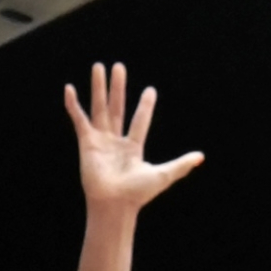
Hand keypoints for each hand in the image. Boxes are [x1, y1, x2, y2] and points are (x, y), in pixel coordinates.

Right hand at [65, 65, 202, 215]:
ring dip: (99, 88)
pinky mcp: (86, 142)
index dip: (145, 106)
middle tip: (118, 66)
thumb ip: (181, 165)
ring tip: (99, 67)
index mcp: (133, 148)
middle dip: (118, 87)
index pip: (140, 121)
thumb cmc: (137, 194)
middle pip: (117, 108)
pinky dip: (73, 105)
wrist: (115, 204)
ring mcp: (100, 140)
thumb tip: (201, 157)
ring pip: (100, 108)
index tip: (150, 90)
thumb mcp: (163, 175)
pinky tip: (70, 89)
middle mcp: (116, 141)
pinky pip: (79, 120)